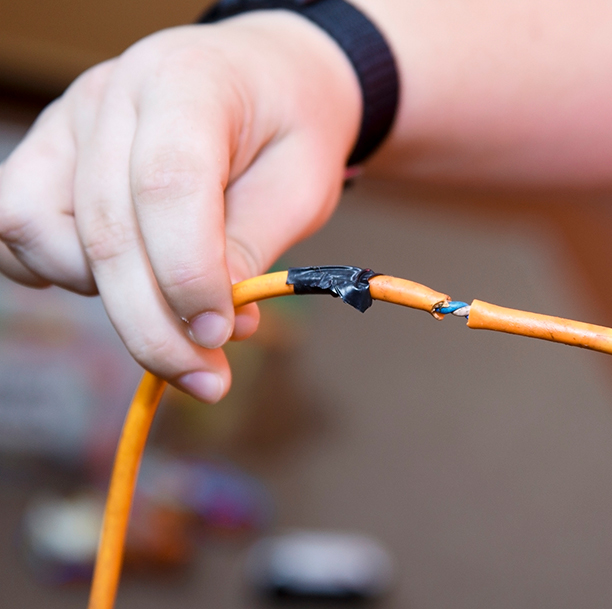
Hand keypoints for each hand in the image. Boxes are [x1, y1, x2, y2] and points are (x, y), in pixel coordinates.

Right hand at [0, 12, 361, 401]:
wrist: (268, 79)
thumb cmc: (291, 129)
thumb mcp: (302, 184)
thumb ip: (252, 245)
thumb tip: (208, 325)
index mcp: (188, 82)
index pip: (168, 185)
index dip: (188, 275)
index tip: (219, 337)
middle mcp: (113, 94)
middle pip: (105, 227)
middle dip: (153, 325)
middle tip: (207, 379)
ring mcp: (69, 121)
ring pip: (37, 228)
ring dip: (103, 294)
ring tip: (170, 303)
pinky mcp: (47, 154)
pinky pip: (15, 229)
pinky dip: (58, 273)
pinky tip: (121, 283)